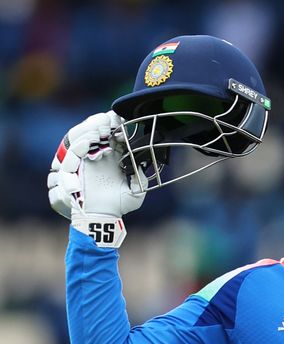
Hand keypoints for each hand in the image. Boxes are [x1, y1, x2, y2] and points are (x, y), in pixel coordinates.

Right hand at [47, 111, 146, 246]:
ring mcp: (86, 159)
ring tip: (101, 129)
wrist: (102, 217)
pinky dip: (82, 143)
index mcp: (115, 156)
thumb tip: (142, 164)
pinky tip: (91, 141)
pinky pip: (74, 151)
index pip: (113, 133)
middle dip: (101, 122)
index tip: (122, 119)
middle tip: (110, 121)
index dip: (116, 124)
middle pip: (95, 129)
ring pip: (82, 136)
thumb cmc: (118, 205)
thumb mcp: (136, 191)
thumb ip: (141, 179)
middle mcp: (99, 154)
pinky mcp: (75, 166)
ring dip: (90, 129)